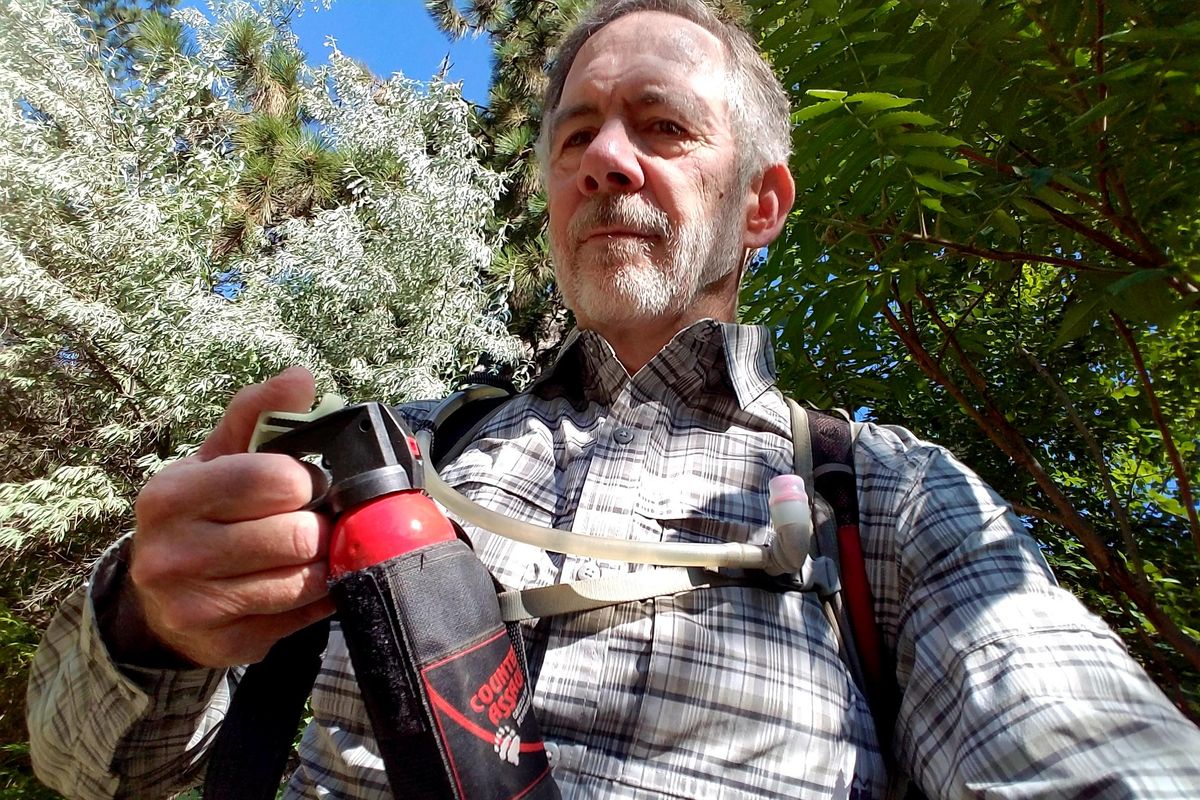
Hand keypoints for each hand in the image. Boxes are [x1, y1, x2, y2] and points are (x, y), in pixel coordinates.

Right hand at [127, 367, 334, 667]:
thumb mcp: (218, 457)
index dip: (306, 479)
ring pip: (303, 580)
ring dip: (324, 561)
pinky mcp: (226, 645)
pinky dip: (320, 596)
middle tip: (318, 518)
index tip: (308, 480)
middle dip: (319, 523)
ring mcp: (195, 606)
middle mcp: (172, 554)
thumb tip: (300, 376)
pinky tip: (308, 580)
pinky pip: (304, 616)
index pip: (269, 479)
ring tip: (315, 547)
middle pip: (294, 534)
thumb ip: (257, 414)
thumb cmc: (204, 510)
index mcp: (170, 496)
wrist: (161, 596)